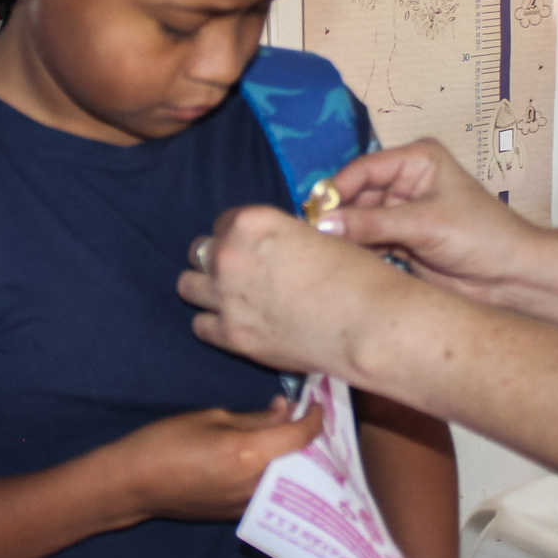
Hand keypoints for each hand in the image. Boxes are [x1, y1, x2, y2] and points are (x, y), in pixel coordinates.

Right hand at [100, 398, 323, 523]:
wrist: (135, 484)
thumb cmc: (167, 442)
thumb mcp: (213, 418)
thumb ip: (254, 417)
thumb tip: (284, 410)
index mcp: (251, 454)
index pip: (300, 436)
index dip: (315, 418)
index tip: (317, 404)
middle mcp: (257, 485)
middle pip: (301, 462)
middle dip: (307, 439)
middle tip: (306, 418)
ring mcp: (249, 505)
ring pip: (288, 480)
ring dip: (294, 459)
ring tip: (291, 437)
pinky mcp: (238, 515)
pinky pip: (269, 491)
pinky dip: (276, 473)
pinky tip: (270, 459)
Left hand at [177, 206, 409, 380]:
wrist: (369, 325)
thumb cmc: (357, 275)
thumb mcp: (314, 237)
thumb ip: (279, 239)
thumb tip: (268, 249)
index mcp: (252, 222)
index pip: (223, 222)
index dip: (238, 235)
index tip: (252, 248)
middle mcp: (230, 255)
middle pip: (200, 252)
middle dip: (218, 260)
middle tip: (241, 273)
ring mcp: (226, 297)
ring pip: (188, 286)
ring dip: (207, 290)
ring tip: (231, 297)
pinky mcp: (231, 336)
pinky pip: (200, 325)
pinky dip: (215, 323)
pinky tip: (236, 323)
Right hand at [319, 140, 538, 306]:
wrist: (513, 278)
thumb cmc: (482, 237)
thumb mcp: (425, 225)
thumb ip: (372, 224)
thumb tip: (322, 224)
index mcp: (417, 160)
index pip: (364, 169)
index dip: (336, 189)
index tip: (312, 213)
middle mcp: (406, 181)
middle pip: (356, 194)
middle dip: (336, 215)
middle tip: (310, 236)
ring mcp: (402, 212)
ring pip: (357, 220)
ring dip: (342, 235)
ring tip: (319, 251)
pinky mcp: (400, 241)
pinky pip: (366, 242)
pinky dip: (354, 251)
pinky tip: (338, 261)